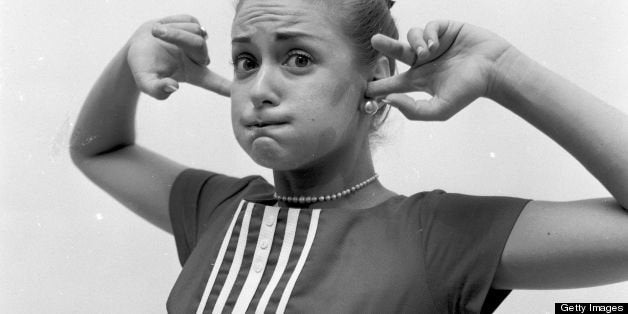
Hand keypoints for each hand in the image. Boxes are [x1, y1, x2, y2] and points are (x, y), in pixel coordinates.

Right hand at [126, 14, 230, 99]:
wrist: (136, 46)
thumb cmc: (143, 68)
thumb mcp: (145, 83)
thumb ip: (156, 90)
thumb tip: (173, 87)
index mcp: (194, 75)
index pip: (215, 83)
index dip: (228, 87)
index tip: (242, 92)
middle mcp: (199, 59)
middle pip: (199, 44)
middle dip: (177, 35)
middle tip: (156, 32)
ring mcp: (198, 42)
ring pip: (195, 28)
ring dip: (172, 27)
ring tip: (158, 33)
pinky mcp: (195, 27)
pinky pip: (189, 19)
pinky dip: (173, 20)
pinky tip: (165, 27)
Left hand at [366, 21, 511, 120]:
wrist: (493, 70)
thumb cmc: (469, 91)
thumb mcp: (439, 109)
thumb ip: (413, 110)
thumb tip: (389, 101)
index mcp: (419, 81)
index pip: (392, 83)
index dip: (378, 85)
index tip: (362, 86)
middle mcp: (423, 62)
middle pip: (396, 53)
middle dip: (385, 46)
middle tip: (374, 40)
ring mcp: (432, 45)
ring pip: (410, 38)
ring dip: (415, 44)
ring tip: (427, 54)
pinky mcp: (443, 30)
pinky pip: (426, 28)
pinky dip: (428, 35)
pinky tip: (436, 45)